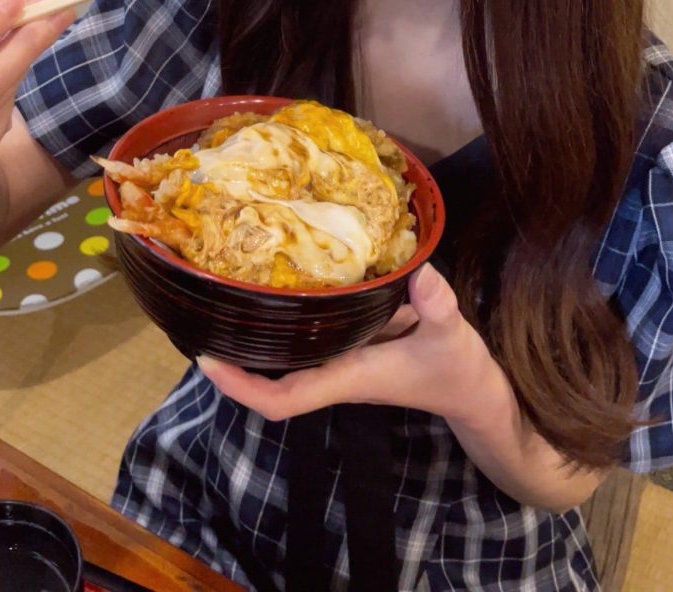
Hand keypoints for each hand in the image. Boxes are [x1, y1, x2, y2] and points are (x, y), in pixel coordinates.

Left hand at [197, 263, 496, 425]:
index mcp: (349, 377)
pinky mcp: (353, 344)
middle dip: (232, 358)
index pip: (283, 399)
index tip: (208, 360)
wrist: (474, 392)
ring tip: (223, 291)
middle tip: (198, 312)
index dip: (241, 387)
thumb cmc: (459, 371)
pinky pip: (308, 337)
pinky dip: (287, 316)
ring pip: (285, 358)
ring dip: (254, 336)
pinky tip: (280, 279)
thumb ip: (438, 307)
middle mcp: (336, 372)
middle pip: (270, 380)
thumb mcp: (454, 336)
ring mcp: (342, 360)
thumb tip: (422, 274)